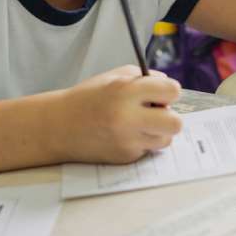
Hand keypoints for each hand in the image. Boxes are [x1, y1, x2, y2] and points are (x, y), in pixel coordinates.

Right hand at [53, 66, 181, 163]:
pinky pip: (148, 150)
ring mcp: (127, 141)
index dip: (169, 91)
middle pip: (176, 123)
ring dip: (158, 131)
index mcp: (126, 92)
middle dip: (170, 116)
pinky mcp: (125, 157)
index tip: (161, 93)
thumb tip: (169, 88)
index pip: (172, 91)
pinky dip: (142, 142)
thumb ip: (144, 78)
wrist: (59, 126)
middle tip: (157, 112)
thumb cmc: (89, 97)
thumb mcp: (114, 77)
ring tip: (140, 124)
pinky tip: (124, 135)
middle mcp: (128, 118)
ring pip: (165, 140)